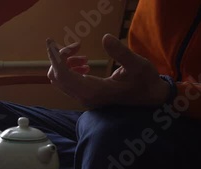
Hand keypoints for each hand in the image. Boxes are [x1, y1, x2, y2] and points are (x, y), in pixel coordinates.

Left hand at [46, 34, 169, 107]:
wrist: (149, 98)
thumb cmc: (145, 82)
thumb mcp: (138, 65)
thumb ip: (121, 53)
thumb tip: (106, 38)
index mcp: (93, 91)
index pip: (63, 75)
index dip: (54, 57)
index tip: (51, 42)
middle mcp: (84, 96)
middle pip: (57, 76)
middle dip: (60, 57)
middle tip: (77, 46)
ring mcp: (83, 97)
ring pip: (60, 79)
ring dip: (65, 63)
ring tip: (83, 56)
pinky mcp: (84, 95)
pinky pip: (67, 82)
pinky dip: (69, 69)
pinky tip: (84, 64)